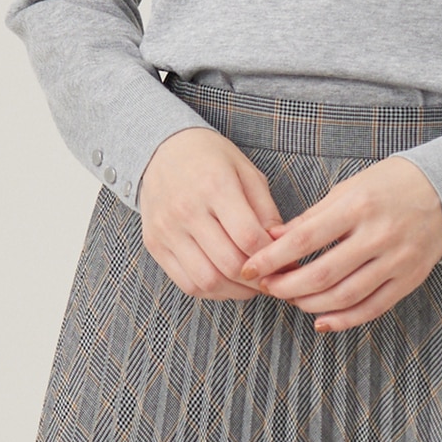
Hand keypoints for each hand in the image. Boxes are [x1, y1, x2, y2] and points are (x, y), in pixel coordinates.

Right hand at [139, 127, 284, 300]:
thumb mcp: (246, 171)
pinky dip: (212, 291)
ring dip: (236, 291)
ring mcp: (167, 229)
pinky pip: (186, 283)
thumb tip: (282, 248)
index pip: (248, 237)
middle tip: (274, 279)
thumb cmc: (211, 158)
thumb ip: (265, 210)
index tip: (287, 261)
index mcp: (215, 185)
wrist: (162, 150)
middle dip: (258, 279)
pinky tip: (227, 283)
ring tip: (252, 285)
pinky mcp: (155, 244)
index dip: (272, 257)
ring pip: (207, 280)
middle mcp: (187, 209)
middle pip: (229, 263)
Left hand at [237, 157, 441, 331]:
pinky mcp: (409, 279)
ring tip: (291, 299)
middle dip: (286, 286)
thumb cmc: (388, 185)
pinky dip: (344, 320)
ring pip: (344, 296)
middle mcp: (378, 234)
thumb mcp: (348, 189)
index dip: (272, 258)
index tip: (249, 268)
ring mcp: (396, 260)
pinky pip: (372, 308)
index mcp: (358, 205)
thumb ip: (311, 217)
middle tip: (267, 287)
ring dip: (309, 304)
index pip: (305, 238)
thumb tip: (272, 239)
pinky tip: (322, 321)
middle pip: (322, 274)